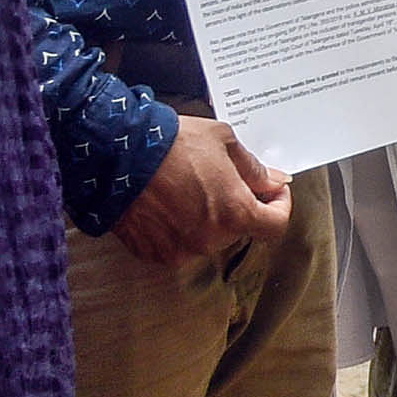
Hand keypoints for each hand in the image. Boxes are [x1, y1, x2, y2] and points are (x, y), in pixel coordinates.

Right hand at [115, 114, 293, 266]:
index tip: (272, 192)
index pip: (275, 226)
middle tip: (223, 179)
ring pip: (209, 237)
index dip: (280, 206)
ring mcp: (182, 250)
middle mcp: (211, 239)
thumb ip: (254, 169)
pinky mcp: (156, 254)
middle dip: (238, 206)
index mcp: (235, 213)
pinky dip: (181, 227)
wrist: (117, 155)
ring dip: (208, 218)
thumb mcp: (223, 142)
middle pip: (239, 229)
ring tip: (189, 187)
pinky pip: (180, 243)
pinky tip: (169, 203)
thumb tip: (274, 182)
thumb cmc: (171, 144)